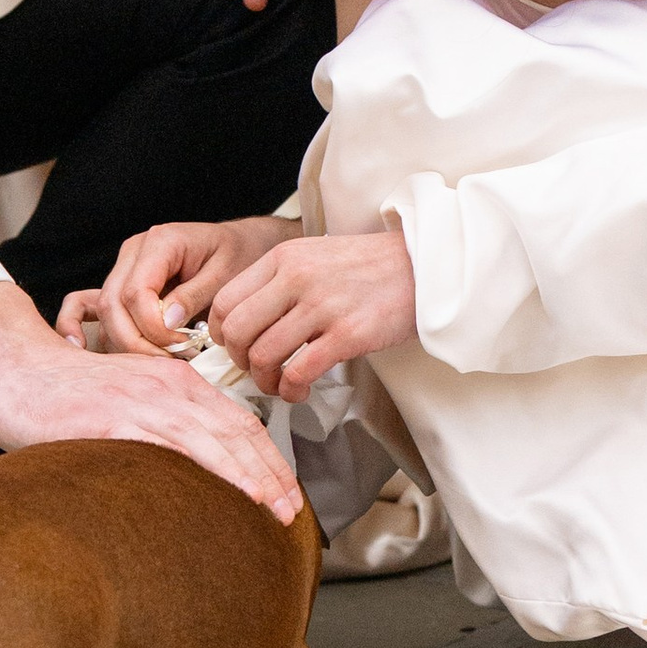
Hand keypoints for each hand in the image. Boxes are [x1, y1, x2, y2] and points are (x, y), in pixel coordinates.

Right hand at [0, 278, 300, 519]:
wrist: (13, 367)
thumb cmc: (63, 392)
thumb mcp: (125, 399)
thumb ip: (158, 425)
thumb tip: (184, 470)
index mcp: (176, 380)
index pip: (238, 420)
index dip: (268, 457)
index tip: (286, 491)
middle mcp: (170, 386)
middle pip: (238, 431)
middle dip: (273, 473)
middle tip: (293, 511)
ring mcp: (145, 402)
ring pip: (216, 440)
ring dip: (253, 477)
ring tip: (276, 510)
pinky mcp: (117, 420)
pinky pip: (173, 448)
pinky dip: (209, 471)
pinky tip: (227, 494)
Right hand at [56, 214, 296, 354]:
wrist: (243, 247)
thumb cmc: (240, 256)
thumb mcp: (228, 273)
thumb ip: (196, 295)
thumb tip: (167, 321)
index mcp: (160, 242)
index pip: (137, 292)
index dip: (153, 328)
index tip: (182, 347)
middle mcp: (133, 254)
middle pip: (113, 306)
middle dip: (137, 344)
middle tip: (170, 366)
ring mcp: (122, 270)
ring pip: (103, 315)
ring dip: (124, 345)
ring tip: (156, 366)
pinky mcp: (119, 288)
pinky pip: (85, 305)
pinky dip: (75, 325)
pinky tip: (77, 348)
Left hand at [209, 227, 416, 401]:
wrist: (426, 266)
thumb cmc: (370, 268)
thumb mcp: (314, 257)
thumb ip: (279, 282)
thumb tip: (246, 323)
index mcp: (283, 258)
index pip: (224, 301)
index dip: (220, 334)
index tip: (234, 349)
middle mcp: (296, 278)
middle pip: (236, 332)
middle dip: (239, 361)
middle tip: (256, 370)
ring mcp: (321, 306)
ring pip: (263, 356)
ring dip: (266, 381)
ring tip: (281, 384)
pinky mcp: (347, 334)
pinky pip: (298, 372)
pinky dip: (291, 390)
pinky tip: (301, 390)